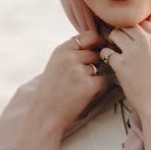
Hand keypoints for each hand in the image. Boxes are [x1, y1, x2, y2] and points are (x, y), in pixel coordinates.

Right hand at [21, 31, 109, 149]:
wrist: (45, 114)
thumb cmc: (51, 90)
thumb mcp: (56, 64)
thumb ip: (72, 52)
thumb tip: (97, 42)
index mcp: (62, 50)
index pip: (89, 36)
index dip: (98, 42)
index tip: (99, 50)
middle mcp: (70, 57)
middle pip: (97, 53)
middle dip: (96, 64)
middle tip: (84, 78)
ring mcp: (80, 71)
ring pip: (102, 67)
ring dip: (97, 76)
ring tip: (80, 88)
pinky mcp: (89, 85)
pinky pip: (105, 81)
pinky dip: (100, 88)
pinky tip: (86, 95)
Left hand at [101, 23, 150, 149]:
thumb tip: (137, 38)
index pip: (142, 23)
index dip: (134, 30)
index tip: (130, 39)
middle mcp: (146, 41)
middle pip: (127, 25)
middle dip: (120, 32)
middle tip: (118, 43)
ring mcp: (133, 51)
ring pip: (115, 34)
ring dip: (111, 42)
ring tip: (113, 52)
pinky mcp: (121, 63)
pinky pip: (106, 52)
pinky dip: (105, 56)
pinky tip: (109, 64)